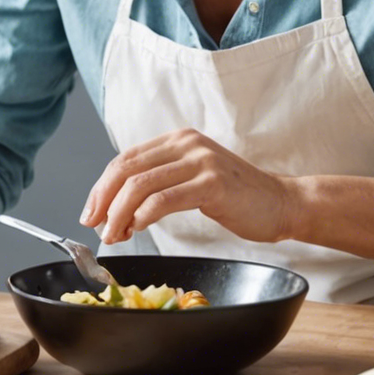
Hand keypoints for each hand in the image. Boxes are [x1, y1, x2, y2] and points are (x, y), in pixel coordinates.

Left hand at [79, 128, 302, 245]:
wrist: (282, 203)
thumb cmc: (236, 198)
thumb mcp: (192, 179)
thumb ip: (161, 182)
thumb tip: (116, 206)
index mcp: (177, 140)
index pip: (125, 160)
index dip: (101, 187)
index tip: (91, 212)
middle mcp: (186, 144)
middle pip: (126, 169)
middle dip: (103, 200)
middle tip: (94, 225)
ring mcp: (200, 161)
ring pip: (140, 185)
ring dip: (119, 213)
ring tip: (114, 234)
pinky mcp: (212, 184)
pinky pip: (164, 199)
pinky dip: (143, 216)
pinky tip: (137, 229)